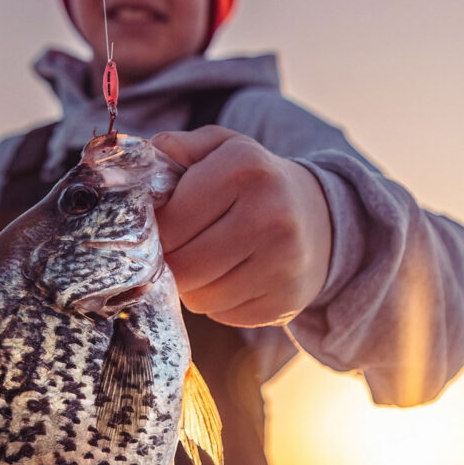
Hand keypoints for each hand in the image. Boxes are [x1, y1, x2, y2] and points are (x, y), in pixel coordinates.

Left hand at [149, 127, 333, 327]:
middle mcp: (269, 214)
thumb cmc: (254, 181)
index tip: (162, 230)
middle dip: (172, 264)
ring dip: (194, 287)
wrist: (321, 216)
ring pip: (201, 299)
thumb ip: (178, 147)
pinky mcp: (287, 300)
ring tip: (209, 263)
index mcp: (244, 168)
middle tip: (180, 251)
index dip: (155, 234)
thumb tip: (142, 161)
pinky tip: (235, 278)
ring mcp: (283, 261)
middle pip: (183, 267)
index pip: (170, 223)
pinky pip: (226, 317)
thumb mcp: (222, 148)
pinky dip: (221, 304)